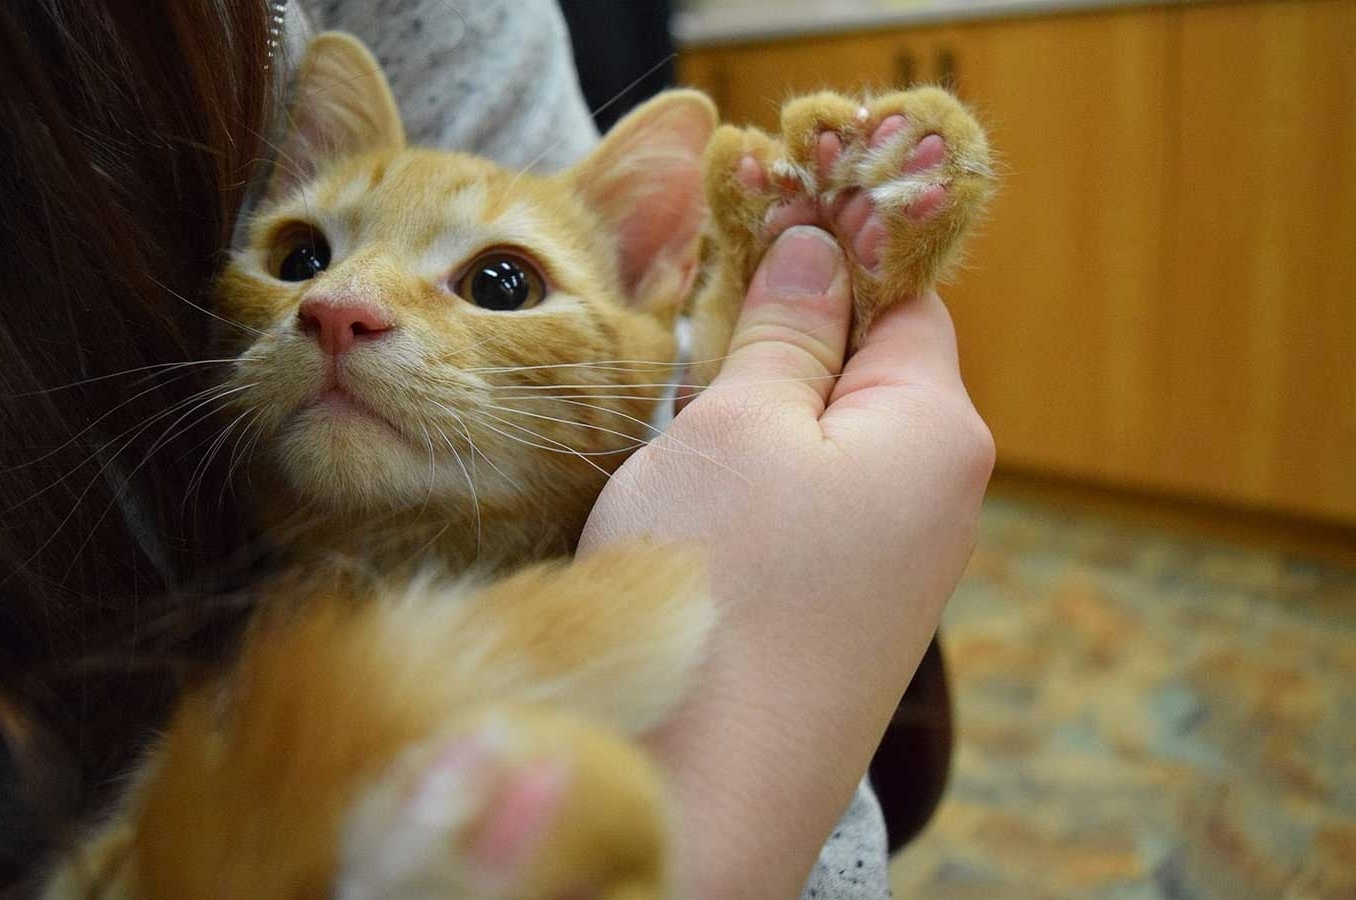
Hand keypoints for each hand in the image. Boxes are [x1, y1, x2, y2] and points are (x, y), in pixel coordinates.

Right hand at [579, 225, 993, 898]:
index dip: (832, 254)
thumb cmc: (719, 584)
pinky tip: (699, 511)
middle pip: (869, 373)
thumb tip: (817, 246)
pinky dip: (758, 491)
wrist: (703, 789)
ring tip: (684, 432)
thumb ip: (786, 329)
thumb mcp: (740, 424)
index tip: (752, 228)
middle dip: (785, 343)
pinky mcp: (845, 620)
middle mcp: (940, 501)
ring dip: (760, 423)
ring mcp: (896, 571)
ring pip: (830, 448)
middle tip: (694, 337)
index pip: (905, 298)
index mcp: (937, 431)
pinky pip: (811, 517)